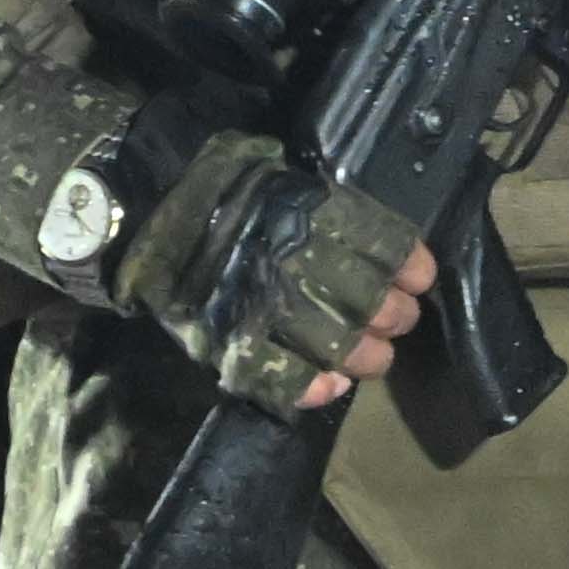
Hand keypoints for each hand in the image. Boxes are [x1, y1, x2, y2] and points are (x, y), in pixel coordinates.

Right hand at [127, 145, 440, 413]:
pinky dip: (311, 388)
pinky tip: (333, 389)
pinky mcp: (229, 341)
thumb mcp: (282, 180)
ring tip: (376, 358)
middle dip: (392, 315)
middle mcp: (291, 259)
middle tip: (400, 321)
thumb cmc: (223, 188)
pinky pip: (280, 376)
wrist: (147, 208)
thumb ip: (327, 210)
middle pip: (367, 299)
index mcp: (307, 213)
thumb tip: (380, 245)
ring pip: (336, 343)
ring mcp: (260, 303)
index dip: (408, 264)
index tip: (421, 278)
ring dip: (365, 356)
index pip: (381, 242)